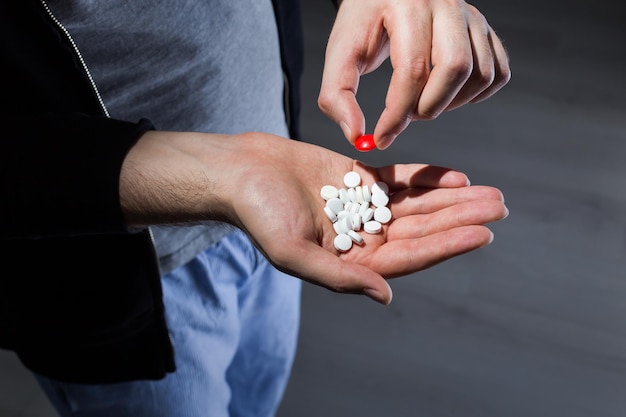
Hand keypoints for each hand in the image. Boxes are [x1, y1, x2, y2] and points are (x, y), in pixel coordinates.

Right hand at [121, 132, 507, 304]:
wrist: (240, 171)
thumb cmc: (258, 214)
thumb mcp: (293, 253)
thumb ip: (339, 277)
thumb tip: (386, 298)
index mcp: (350, 260)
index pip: (407, 256)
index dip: (445, 246)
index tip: (481, 233)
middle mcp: (362, 236)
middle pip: (421, 229)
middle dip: (460, 218)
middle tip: (500, 207)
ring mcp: (362, 206)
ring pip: (417, 204)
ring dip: (452, 199)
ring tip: (490, 193)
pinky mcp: (357, 178)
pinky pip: (399, 180)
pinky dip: (426, 178)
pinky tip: (455, 176)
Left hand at [318, 0, 510, 148]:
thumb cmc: (363, 22)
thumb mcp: (341, 53)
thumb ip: (337, 94)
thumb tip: (356, 135)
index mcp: (407, 4)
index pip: (413, 68)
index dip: (398, 113)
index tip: (382, 137)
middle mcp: (446, 3)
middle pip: (454, 68)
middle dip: (429, 107)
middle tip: (406, 115)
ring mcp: (470, 15)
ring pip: (480, 73)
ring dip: (452, 104)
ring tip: (422, 103)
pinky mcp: (484, 29)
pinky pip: (497, 72)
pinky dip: (475, 95)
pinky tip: (447, 95)